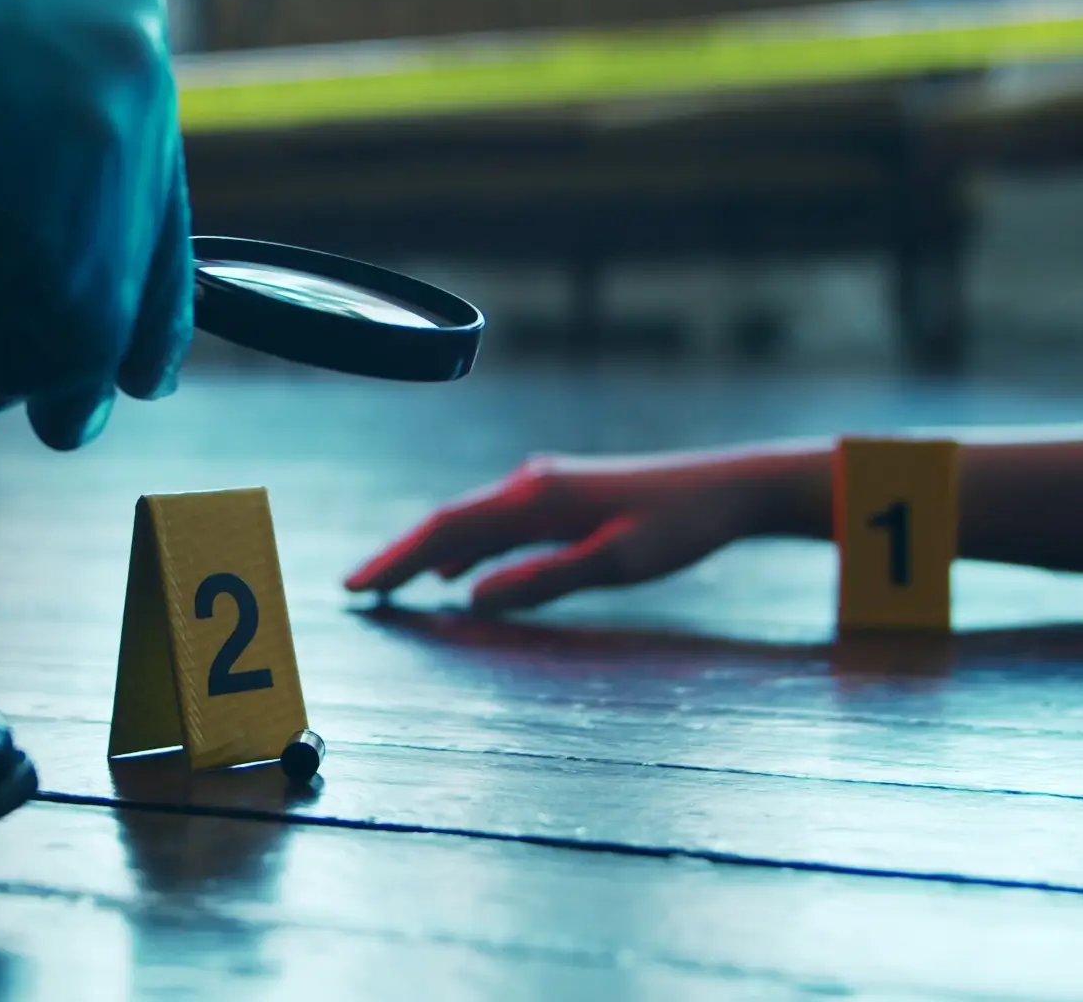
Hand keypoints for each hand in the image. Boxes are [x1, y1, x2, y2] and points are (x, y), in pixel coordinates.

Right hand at [0, 0, 192, 450]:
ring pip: (112, 315)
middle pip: (148, 253)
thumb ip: (52, 168)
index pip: (156, 186)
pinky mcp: (69, 247)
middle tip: (62, 413)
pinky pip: (68, 351)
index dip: (140, 281)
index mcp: (122, 22)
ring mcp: (112, 159)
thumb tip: (98, 302)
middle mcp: (139, 79)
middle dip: (102, 340)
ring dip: (42, 371)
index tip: (139, 365)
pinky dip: (6, 382)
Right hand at [344, 451, 791, 612]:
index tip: (358, 587)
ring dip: (427, 554)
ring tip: (390, 585)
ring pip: (469, 523)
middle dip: (397, 556)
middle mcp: (530, 484)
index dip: (398, 559)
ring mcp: (543, 488)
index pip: (447, 529)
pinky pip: (495, 525)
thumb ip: (541, 580)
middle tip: (355, 590)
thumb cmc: (677, 527)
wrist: (727, 488)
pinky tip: (455, 572)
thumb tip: (472, 599)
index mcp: (536, 497)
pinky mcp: (559, 498)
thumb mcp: (614, 563)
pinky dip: (464, 549)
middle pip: (447, 522)